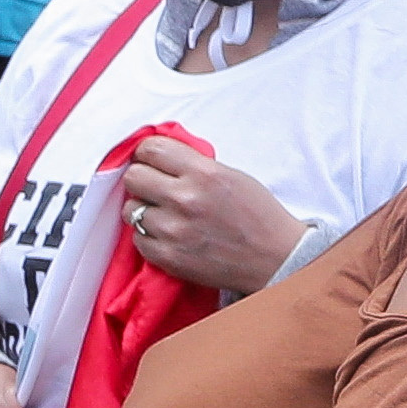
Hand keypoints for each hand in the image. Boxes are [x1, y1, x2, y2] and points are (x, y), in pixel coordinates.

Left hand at [118, 135, 304, 293]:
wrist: (276, 258)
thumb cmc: (257, 215)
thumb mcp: (231, 176)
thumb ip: (192, 165)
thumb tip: (156, 157)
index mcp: (204, 173)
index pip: (150, 149)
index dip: (147, 153)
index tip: (150, 160)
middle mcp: (184, 199)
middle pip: (133, 177)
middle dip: (143, 179)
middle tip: (156, 187)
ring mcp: (172, 230)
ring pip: (130, 209)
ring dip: (144, 209)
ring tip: (167, 214)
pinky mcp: (166, 257)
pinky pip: (137, 238)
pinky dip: (149, 235)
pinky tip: (170, 234)